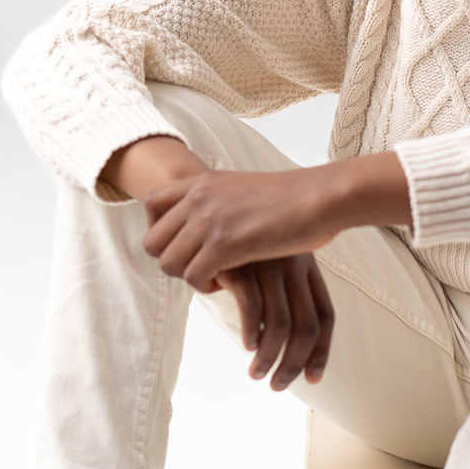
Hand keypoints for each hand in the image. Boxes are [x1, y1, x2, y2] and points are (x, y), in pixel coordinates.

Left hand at [100, 135, 411, 389]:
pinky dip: (207, 287)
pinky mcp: (224, 245)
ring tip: (216, 277)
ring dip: (189, 277)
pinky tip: (229, 283)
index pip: (151, 204)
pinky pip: (193, 277)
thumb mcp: (244, 188)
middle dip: (173, 261)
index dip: (160, 231)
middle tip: (201, 268)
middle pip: (153, 242)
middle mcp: (198, 198)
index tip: (184, 244)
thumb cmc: (293, 198)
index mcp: (202, 181)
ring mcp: (209, 220)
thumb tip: (209, 219)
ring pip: (169, 264)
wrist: (318, 198)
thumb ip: (219, 200)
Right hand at [209, 255, 335, 390]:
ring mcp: (268, 262)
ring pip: (281, 323)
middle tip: (278, 386)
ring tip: (257, 374)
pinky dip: (251, 332)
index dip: (322, 351)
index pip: (325, 315)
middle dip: (294, 363)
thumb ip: (282, 295)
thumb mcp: (269, 264)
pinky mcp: (241, 262)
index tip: (313, 379)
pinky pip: (253, 306)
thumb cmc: (238, 246)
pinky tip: (247, 344)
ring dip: (270, 357)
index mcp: (307, 266)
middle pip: (307, 326)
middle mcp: (294, 264)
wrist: (207, 210)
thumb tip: (287, 343)